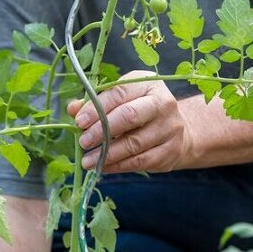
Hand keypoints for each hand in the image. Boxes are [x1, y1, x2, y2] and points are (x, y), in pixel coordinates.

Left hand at [68, 70, 194, 173]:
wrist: (178, 130)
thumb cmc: (142, 111)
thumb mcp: (122, 99)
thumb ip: (98, 103)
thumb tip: (73, 109)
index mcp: (147, 84)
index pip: (119, 93)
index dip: (97, 108)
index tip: (79, 122)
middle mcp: (163, 103)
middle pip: (130, 116)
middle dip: (102, 130)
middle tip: (83, 142)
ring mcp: (169, 128)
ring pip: (134, 143)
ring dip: (108, 154)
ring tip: (88, 161)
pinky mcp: (171, 151)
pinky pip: (141, 161)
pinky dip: (119, 166)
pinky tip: (103, 167)